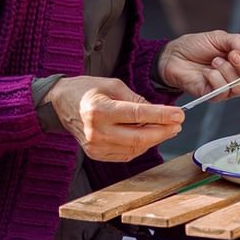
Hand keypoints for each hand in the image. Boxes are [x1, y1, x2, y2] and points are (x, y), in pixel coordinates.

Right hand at [47, 76, 183, 161]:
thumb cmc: (86, 90)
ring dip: (154, 139)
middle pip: (139, 137)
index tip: (179, 114)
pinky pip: (126, 154)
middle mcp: (96, 131)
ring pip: (134, 148)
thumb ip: (137, 99)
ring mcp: (95, 146)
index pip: (137, 115)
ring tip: (165, 128)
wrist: (60, 103)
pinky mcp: (96, 154)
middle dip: (163, 131)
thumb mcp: (113, 85)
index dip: (161, 116)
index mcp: (99, 109)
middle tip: (177, 124)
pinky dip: (140, 146)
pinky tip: (148, 135)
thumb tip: (159, 112)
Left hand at [158, 30, 239, 99]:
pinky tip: (206, 72)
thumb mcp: (218, 37)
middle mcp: (236, 76)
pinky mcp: (212, 95)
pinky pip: (223, 92)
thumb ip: (237, 41)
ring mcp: (225, 87)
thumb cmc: (196, 46)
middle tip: (232, 55)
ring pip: (239, 88)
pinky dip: (215, 79)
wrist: (174, 55)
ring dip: (227, 72)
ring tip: (214, 61)